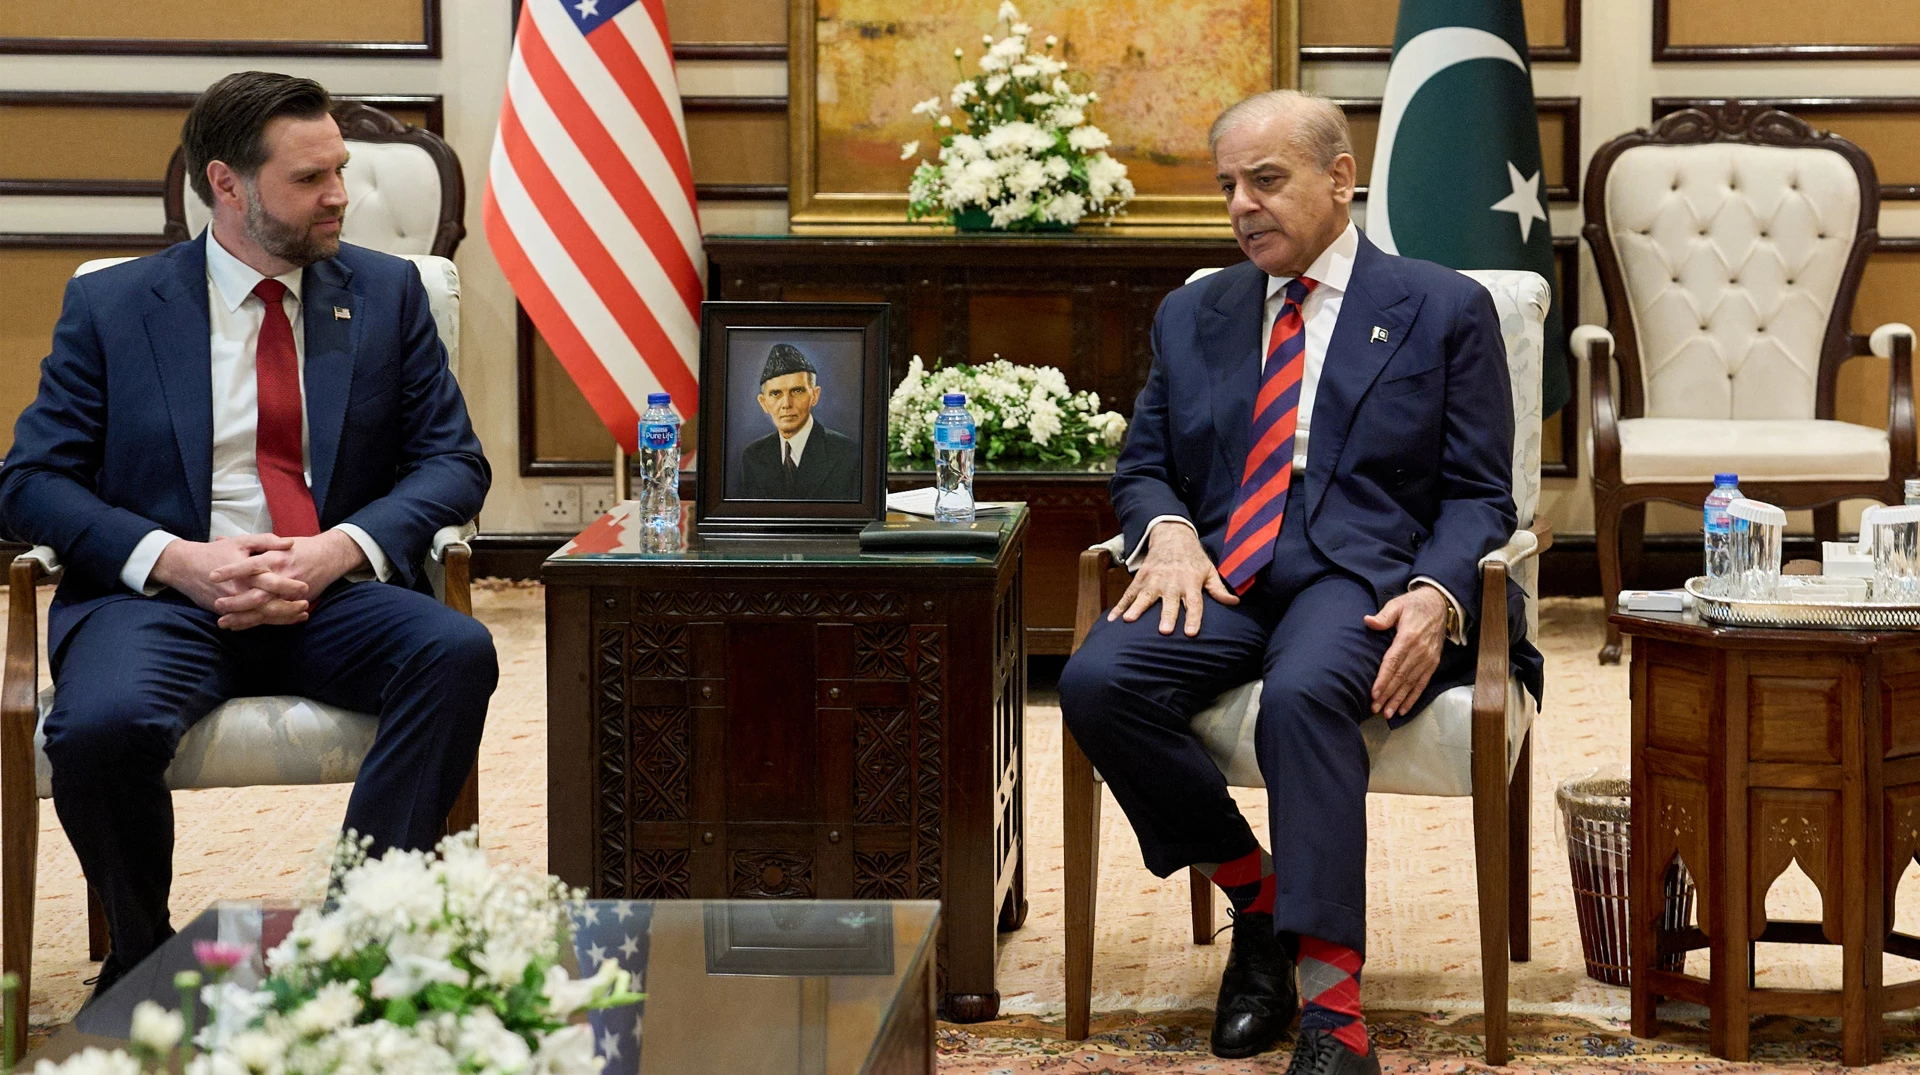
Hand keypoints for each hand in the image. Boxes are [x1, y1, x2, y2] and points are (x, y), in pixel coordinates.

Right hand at [152, 534, 307, 625]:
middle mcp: (238, 592)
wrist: (183, 566)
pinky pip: (248, 621)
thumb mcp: (241, 541)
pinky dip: (265, 622)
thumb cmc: (215, 552)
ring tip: (300, 616)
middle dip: (288, 608)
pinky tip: (280, 621)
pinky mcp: (224, 612)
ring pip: (259, 617)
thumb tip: (291, 543)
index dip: (289, 587)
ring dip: (281, 618)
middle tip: (306, 605)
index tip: (306, 587)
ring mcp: (230, 604)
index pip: (271, 583)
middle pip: (267, 606)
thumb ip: (267, 541)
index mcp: (244, 573)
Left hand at [208, 531, 367, 629]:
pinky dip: (260, 623)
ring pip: (265, 610)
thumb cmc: (300, 548)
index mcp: (274, 558)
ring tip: (224, 623)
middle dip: (236, 603)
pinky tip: (242, 626)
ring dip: (244, 618)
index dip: (231, 571)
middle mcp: (281, 576)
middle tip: (217, 605)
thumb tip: (219, 539)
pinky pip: (276, 616)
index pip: (249, 565)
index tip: (212, 576)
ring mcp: (289, 592)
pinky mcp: (296, 601)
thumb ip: (246, 544)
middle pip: (256, 594)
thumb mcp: (274, 541)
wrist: (330, 556)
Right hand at [1107, 523, 1238, 636]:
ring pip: (1145, 597)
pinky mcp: (1141, 578)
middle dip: (1166, 616)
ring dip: (1137, 609)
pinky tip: (1113, 619)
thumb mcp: (1210, 571)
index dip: (1193, 618)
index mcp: (1191, 583)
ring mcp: (1154, 580)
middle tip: (1163, 631)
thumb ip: (1219, 589)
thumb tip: (1235, 602)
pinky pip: (1129, 593)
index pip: (1194, 604)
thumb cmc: (1194, 558)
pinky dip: (1120, 606)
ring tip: (1129, 621)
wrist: (1173, 536)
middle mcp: (1172, 583)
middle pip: (1169, 602)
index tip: (1191, 633)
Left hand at [1364, 587, 1449, 718]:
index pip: (1393, 662)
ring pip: (1411, 684)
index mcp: (1408, 638)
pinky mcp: (1433, 663)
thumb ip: (1384, 616)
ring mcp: (1428, 659)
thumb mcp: (1397, 605)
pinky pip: (1422, 683)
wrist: (1440, 605)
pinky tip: (1404, 709)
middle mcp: (1419, 652)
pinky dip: (1413, 697)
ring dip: (1399, 700)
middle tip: (1375, 709)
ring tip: (1387, 714)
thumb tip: (1368, 621)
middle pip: (1400, 677)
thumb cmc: (1414, 605)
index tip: (1374, 693)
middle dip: (1387, 695)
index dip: (1383, 679)